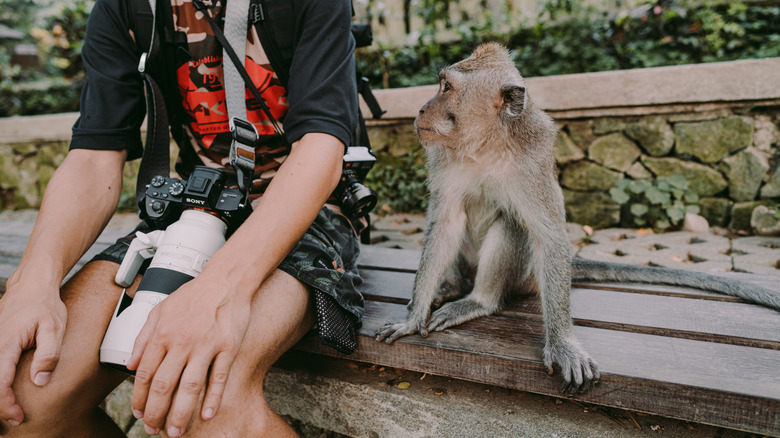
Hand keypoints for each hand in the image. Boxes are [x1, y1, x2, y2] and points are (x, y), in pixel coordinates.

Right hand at [0, 284, 66, 424]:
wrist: (32, 286)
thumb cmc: (45, 305)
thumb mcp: (54, 328)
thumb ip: (48, 354)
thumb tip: (39, 380)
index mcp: (6, 344)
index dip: (6, 405)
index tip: (18, 416)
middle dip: (0, 405)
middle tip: (16, 416)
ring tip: (11, 407)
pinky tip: (7, 391)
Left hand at [126, 277, 250, 436]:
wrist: (226, 280)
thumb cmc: (194, 295)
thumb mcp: (159, 310)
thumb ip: (142, 337)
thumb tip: (129, 364)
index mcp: (162, 334)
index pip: (144, 374)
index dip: (139, 398)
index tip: (139, 413)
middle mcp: (182, 341)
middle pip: (164, 386)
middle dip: (156, 413)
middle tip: (154, 429)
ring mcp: (206, 345)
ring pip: (189, 387)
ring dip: (180, 414)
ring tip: (176, 431)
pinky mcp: (228, 347)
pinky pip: (219, 378)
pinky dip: (213, 399)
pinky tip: (206, 414)